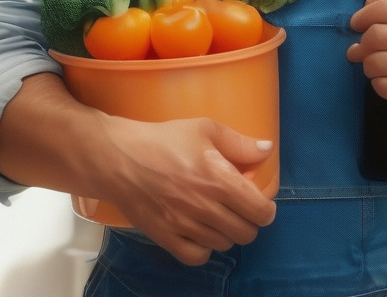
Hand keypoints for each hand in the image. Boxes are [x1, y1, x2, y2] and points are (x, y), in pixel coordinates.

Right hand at [102, 116, 276, 265]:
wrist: (119, 159)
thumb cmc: (164, 140)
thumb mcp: (204, 129)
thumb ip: (239, 142)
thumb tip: (267, 149)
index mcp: (218, 179)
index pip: (259, 209)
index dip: (266, 208)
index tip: (262, 202)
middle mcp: (205, 207)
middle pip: (246, 232)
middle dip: (249, 220)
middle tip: (240, 207)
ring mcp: (185, 226)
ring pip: (224, 244)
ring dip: (228, 232)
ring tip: (220, 215)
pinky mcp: (166, 238)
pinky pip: (197, 257)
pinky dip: (205, 248)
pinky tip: (201, 232)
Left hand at [347, 0, 386, 128]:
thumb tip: (370, 1)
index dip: (365, 15)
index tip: (355, 24)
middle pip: (377, 35)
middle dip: (361, 44)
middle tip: (358, 50)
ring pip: (376, 61)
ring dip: (367, 65)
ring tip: (373, 67)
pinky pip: (381, 84)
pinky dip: (377, 83)